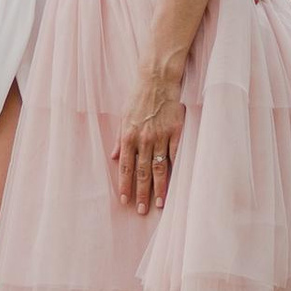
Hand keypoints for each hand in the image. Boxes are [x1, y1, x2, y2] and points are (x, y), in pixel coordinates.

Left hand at [114, 67, 186, 212]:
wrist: (157, 80)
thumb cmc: (138, 98)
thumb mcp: (123, 117)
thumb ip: (119, 139)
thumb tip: (114, 157)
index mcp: (129, 136)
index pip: (126, 167)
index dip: (125, 185)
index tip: (125, 200)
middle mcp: (144, 139)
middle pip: (142, 172)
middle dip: (141, 193)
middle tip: (142, 210)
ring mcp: (161, 136)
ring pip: (159, 168)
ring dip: (159, 187)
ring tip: (160, 204)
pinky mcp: (176, 132)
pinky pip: (176, 155)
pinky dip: (175, 170)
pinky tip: (176, 184)